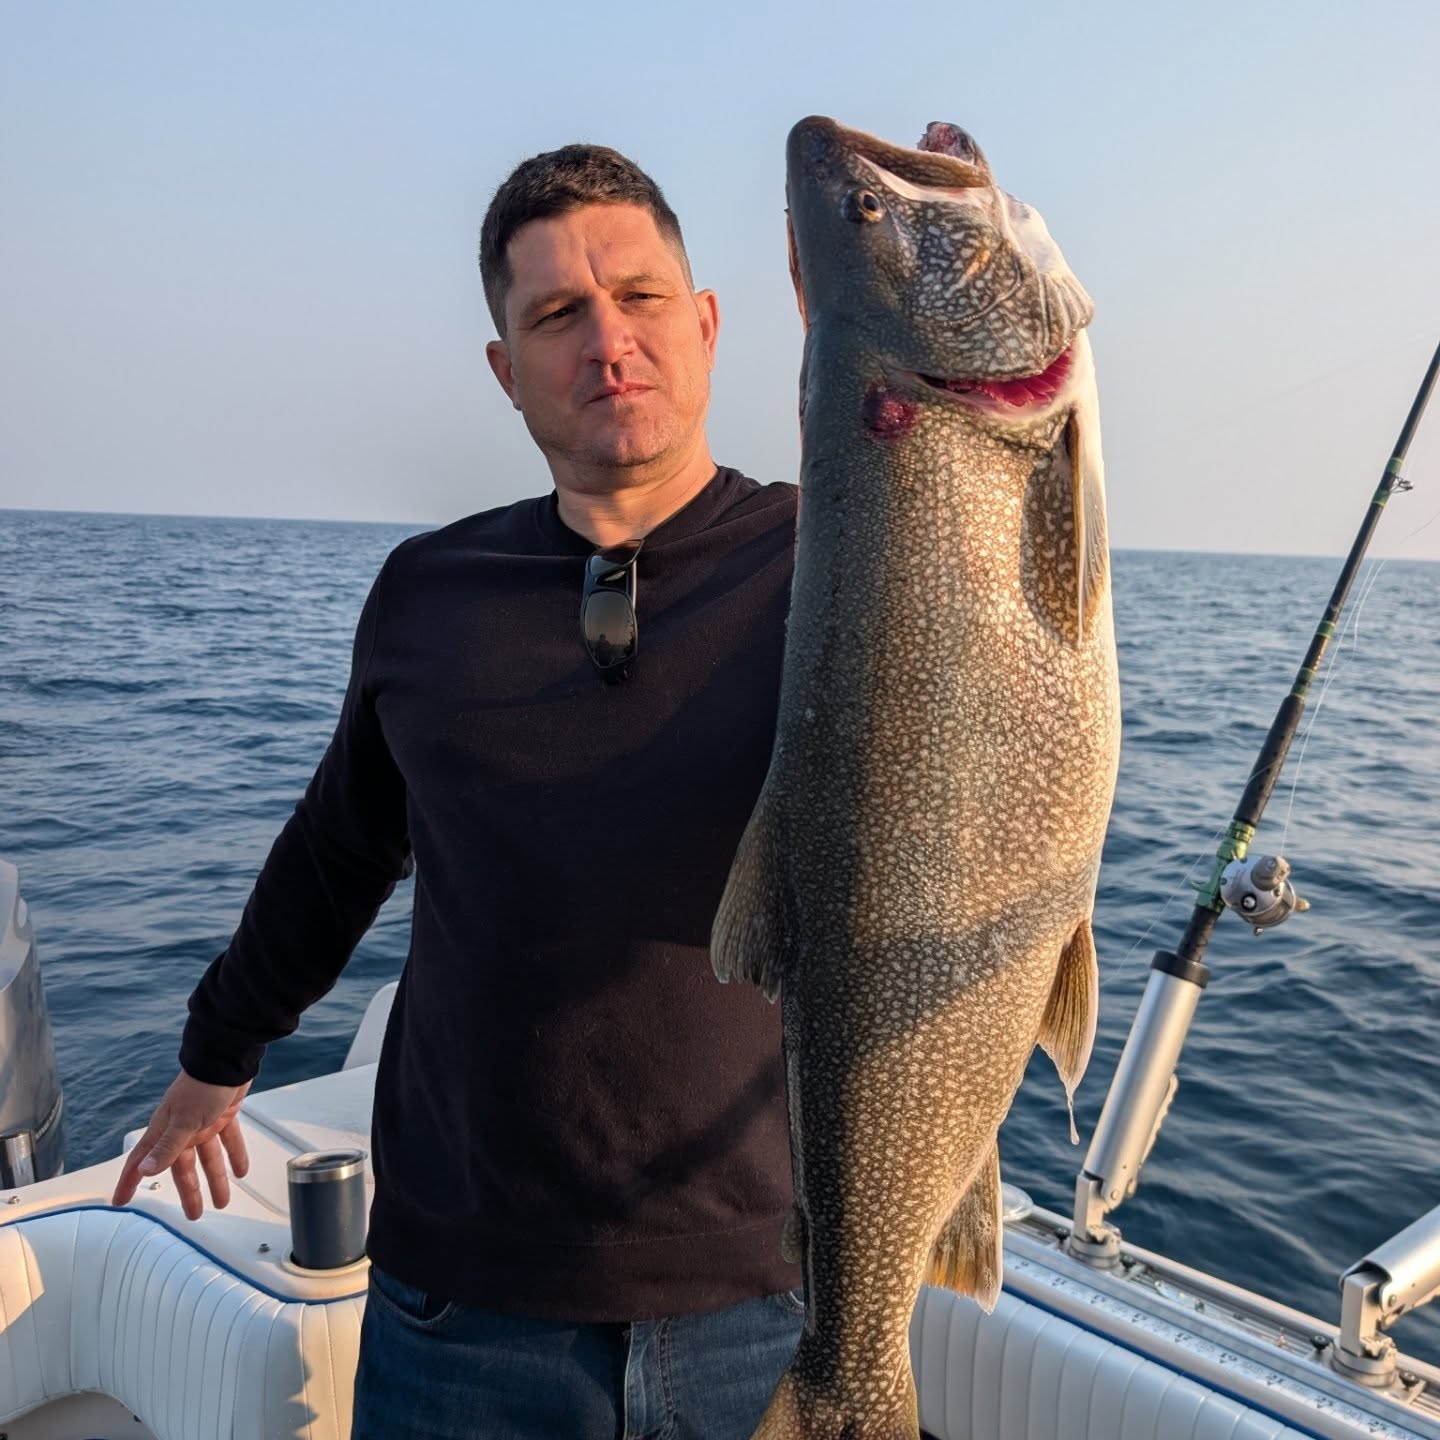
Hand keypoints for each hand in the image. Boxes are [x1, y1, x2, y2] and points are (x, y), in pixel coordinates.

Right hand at [111, 1071, 251, 1219]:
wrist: (228, 1058)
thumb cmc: (202, 1083)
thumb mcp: (185, 1120)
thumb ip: (167, 1147)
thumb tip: (145, 1170)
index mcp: (165, 1130)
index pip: (141, 1162)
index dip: (129, 1182)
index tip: (121, 1201)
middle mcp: (181, 1129)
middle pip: (182, 1167)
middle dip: (188, 1191)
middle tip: (192, 1213)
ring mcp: (202, 1122)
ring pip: (208, 1158)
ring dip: (216, 1178)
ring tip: (221, 1200)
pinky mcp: (222, 1114)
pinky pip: (228, 1140)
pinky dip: (234, 1155)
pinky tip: (240, 1170)